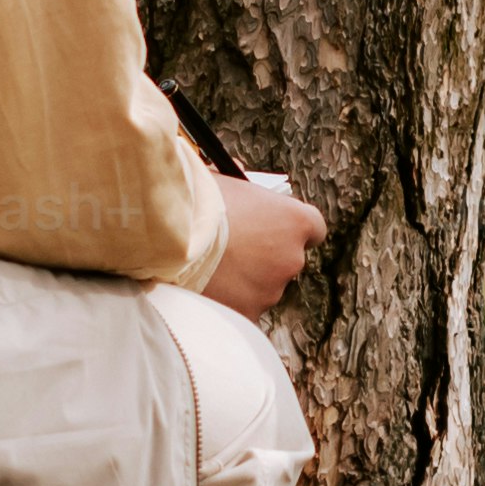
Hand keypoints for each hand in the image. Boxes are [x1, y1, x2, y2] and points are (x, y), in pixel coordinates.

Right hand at [206, 172, 327, 310]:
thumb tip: (239, 172)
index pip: (314, 228)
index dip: (292, 228)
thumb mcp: (224, 179)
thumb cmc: (198, 201)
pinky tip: (206, 287)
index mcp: (295, 221)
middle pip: (286, 259)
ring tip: (212, 268)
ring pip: (264, 286)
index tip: (275, 228)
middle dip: (265, 256)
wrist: (171, 237)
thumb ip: (240, 181)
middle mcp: (292, 258)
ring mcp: (272, 289)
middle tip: (234, 249)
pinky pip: (244, 308)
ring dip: (246, 280)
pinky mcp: (250, 313)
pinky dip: (229, 301)